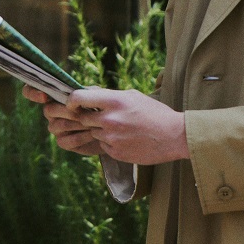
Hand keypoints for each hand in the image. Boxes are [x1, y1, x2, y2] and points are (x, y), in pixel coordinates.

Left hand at [22, 85, 187, 163]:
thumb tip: (88, 92)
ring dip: (96, 131)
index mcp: (114, 100)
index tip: (70, 103)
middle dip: (76, 117)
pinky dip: (108, 143)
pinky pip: (102, 146)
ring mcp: (111, 137)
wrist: (175, 136)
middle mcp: (109, 119)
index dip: (69, 101)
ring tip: (116, 128)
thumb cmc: (155, 113)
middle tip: (73, 115)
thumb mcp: (132, 96)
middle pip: (79, 118)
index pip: (77, 97)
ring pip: (91, 133)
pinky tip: (125, 140)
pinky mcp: (115, 152)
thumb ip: (109, 95)